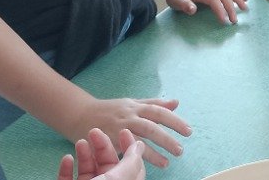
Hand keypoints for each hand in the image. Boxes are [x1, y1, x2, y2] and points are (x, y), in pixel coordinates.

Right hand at [57, 128, 146, 179]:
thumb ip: (130, 164)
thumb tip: (140, 146)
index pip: (132, 168)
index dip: (129, 148)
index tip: (123, 131)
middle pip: (108, 166)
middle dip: (102, 147)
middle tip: (94, 131)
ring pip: (88, 172)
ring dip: (85, 155)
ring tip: (80, 143)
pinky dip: (67, 169)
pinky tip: (67, 158)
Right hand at [70, 97, 190, 168]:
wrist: (80, 114)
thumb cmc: (109, 110)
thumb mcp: (131, 103)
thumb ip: (153, 104)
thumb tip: (176, 103)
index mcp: (136, 106)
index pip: (159, 112)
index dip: (174, 120)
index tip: (188, 131)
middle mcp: (128, 116)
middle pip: (151, 126)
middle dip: (167, 138)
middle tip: (180, 150)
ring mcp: (117, 128)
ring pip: (138, 140)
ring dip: (153, 153)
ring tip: (166, 163)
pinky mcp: (106, 140)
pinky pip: (122, 151)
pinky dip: (132, 158)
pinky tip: (141, 165)